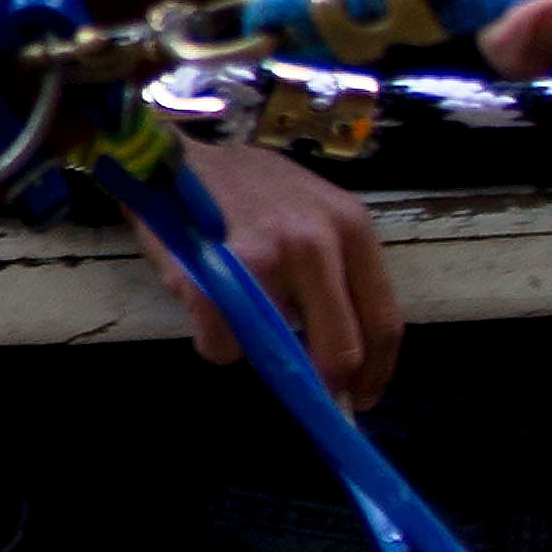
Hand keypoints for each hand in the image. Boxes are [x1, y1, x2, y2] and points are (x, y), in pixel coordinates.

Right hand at [152, 139, 401, 406]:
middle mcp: (316, 241)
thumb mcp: (308, 212)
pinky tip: (202, 307)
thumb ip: (331, 270)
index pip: (382, 321)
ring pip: (278, 353)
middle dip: (323, 382)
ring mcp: (265, 257)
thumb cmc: (242, 190)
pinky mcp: (213, 275)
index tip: (358, 396)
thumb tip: (342, 353)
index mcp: (350, 227)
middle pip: (341, 349)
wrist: (168, 156)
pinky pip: (224, 345)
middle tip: (307, 392)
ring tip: (235, 316)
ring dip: (257, 350)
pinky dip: (215, 342)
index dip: (374, 371)